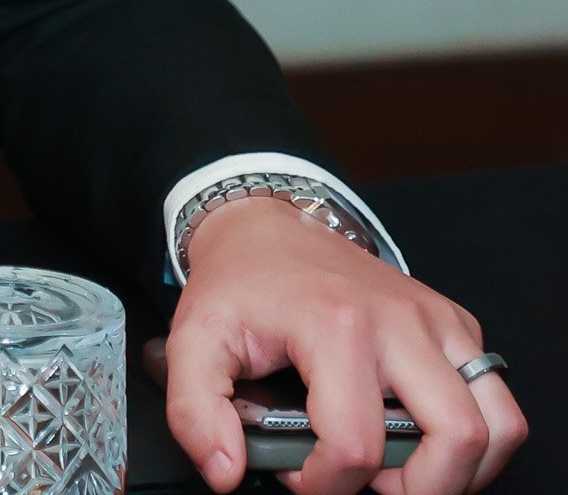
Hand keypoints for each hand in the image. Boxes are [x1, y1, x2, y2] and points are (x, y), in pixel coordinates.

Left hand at [166, 195, 525, 494]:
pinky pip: (495, 395)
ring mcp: (433, 318)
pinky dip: (475, 433)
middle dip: (420, 489)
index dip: (325, 483)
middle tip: (371, 484)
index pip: (356, 444)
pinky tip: (422, 433)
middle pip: (454, 437)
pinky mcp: (453, 320)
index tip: (299, 472)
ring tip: (408, 469)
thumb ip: (194, 412)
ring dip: (463, 469)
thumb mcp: (193, 339)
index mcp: (332, 323)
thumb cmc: (236, 283)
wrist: (264, 222)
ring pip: (497, 422)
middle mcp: (397, 319)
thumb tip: (226, 472)